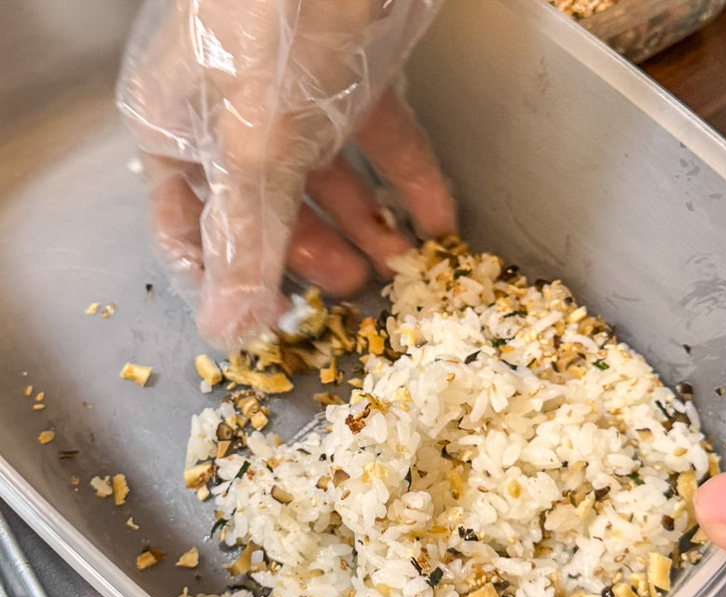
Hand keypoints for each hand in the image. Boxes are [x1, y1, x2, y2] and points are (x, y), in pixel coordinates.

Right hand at [118, 0, 453, 346]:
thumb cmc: (274, 29)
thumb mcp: (255, 151)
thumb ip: (246, 241)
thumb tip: (228, 330)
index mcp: (178, 134)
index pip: (188, 228)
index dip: (228, 278)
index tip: (276, 317)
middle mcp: (231, 119)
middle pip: (268, 209)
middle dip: (311, 254)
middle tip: (354, 287)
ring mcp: (296, 96)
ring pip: (327, 180)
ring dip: (367, 225)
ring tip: (405, 262)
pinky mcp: (356, 76)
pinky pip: (379, 142)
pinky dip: (409, 181)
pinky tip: (438, 220)